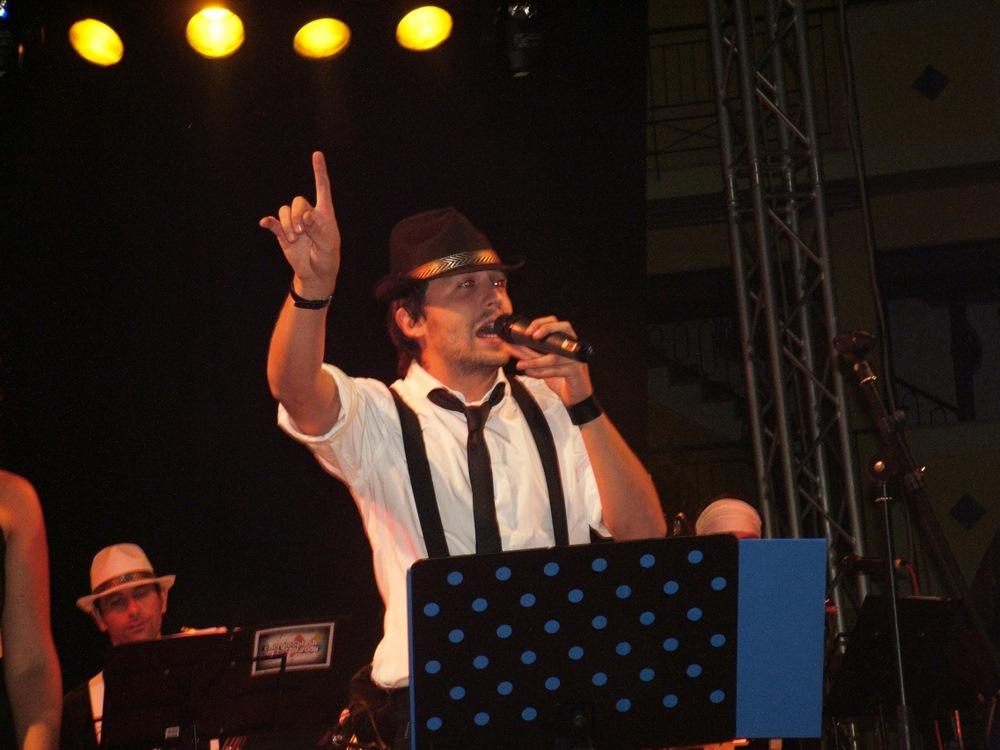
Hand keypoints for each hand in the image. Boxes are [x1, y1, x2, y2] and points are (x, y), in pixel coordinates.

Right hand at [259, 151, 340, 297]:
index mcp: (324, 213)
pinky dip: (268, 222)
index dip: (319, 171)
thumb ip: (317, 230)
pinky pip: (272, 222)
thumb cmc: (327, 258)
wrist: (315, 273)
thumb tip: (306, 215)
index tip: (317, 154)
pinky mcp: (282, 233)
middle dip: (297, 215)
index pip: (322, 188)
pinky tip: (265, 223)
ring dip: (287, 223)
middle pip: (298, 201)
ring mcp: (294, 222)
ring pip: (284, 210)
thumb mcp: (328, 246)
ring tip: (294, 239)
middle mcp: (308, 214)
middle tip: (301, 232)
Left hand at [510, 315, 592, 404]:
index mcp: (565, 340)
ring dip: (534, 361)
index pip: (556, 322)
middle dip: (545, 329)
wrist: (575, 395)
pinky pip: (556, 371)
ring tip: (520, 364)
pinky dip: (540, 372)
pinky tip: (529, 373)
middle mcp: (573, 346)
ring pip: (554, 357)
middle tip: (530, 336)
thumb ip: (528, 354)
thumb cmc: (560, 376)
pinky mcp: (575, 372)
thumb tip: (510, 346)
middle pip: (564, 327)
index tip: (528, 331)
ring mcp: (576, 358)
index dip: (542, 323)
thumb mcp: (542, 362)